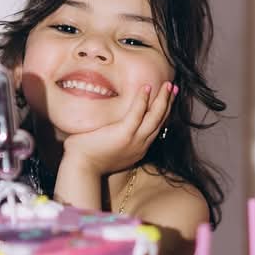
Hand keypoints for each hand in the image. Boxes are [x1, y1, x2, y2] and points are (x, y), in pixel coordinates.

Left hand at [60, 82, 175, 176]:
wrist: (80, 169)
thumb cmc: (87, 158)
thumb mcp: (108, 150)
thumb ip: (113, 138)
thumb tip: (108, 125)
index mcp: (137, 149)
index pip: (155, 129)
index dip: (163, 113)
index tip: (167, 101)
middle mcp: (140, 146)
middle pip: (159, 122)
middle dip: (168, 104)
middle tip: (173, 88)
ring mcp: (134, 141)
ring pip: (155, 117)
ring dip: (163, 100)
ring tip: (169, 85)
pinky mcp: (124, 134)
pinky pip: (137, 113)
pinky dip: (143, 100)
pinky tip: (147, 87)